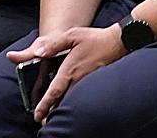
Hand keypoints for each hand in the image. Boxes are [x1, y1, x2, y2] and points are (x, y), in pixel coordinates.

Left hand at [6, 25, 127, 123]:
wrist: (119, 43)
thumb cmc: (95, 38)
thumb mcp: (71, 36)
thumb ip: (53, 45)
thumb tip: (38, 53)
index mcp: (70, 70)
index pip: (54, 92)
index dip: (45, 105)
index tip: (38, 115)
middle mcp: (79, 80)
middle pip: (62, 102)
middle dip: (51, 112)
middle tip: (42, 120)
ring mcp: (88, 84)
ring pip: (72, 101)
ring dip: (62, 108)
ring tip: (52, 116)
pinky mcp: (95, 84)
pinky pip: (81, 97)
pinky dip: (73, 103)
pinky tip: (69, 104)